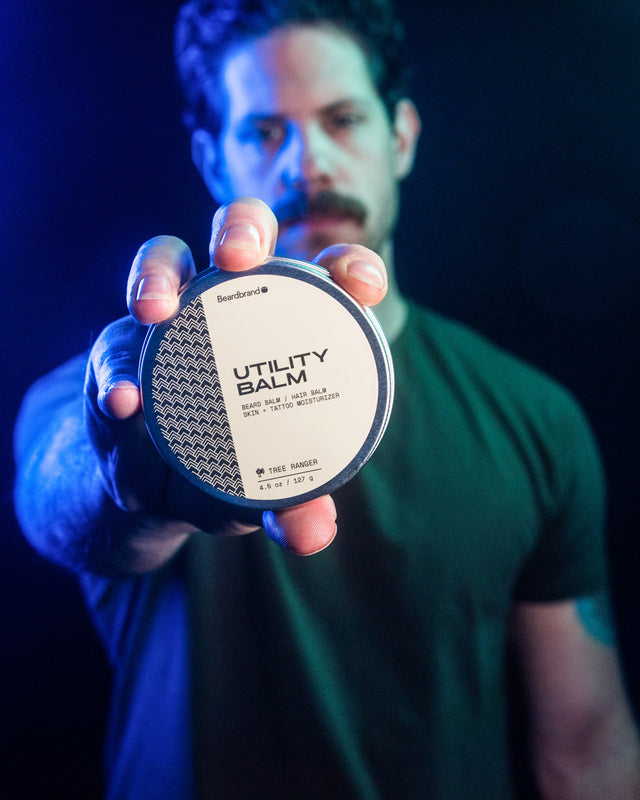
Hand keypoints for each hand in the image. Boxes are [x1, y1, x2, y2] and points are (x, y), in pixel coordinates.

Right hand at [85, 197, 387, 555]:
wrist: (153, 485)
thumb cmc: (227, 469)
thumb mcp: (261, 488)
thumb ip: (291, 505)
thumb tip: (315, 533)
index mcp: (287, 325)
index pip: (326, 276)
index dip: (350, 265)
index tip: (362, 287)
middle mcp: (230, 305)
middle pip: (239, 234)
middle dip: (241, 228)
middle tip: (240, 258)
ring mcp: (172, 319)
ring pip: (163, 262)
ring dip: (157, 277)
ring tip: (156, 312)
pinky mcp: (120, 349)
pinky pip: (113, 348)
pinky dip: (115, 370)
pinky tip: (122, 401)